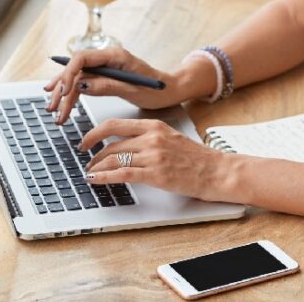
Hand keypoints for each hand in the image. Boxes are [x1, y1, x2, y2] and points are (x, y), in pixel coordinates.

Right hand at [43, 47, 210, 124]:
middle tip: (54, 108)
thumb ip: (107, 86)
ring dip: (63, 92)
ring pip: (76, 76)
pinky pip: (83, 81)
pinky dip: (71, 92)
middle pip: (76, 68)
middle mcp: (107, 58)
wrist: (170, 89)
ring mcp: (104, 66)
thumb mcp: (133, 90)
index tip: (63, 92)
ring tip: (53, 109)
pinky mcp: (104, 75)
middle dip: (62, 88)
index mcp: (115, 55)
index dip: (69, 74)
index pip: (82, 58)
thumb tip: (82, 85)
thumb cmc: (156, 89)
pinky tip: (60, 98)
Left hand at [79, 118, 232, 201]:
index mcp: (154, 125)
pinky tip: (94, 179)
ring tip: (90, 173)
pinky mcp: (155, 174)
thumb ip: (149, 138)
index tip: (85, 140)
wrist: (218, 171)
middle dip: (93, 154)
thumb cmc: (197, 158)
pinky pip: (121, 173)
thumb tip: (125, 145)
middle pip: (111, 144)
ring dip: (96, 167)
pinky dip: (103, 176)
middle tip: (86, 161)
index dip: (94, 132)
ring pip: (113, 158)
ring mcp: (153, 155)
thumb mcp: (171, 138)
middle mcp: (151, 137)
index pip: (115, 124)